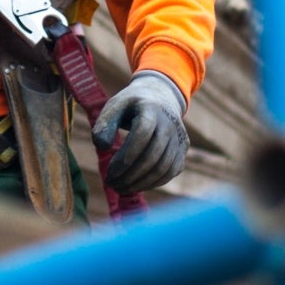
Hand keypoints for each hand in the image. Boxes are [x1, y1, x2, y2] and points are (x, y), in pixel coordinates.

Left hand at [91, 69, 188, 194]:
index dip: (127, 155)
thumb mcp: (115, 106)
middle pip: (153, 155)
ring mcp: (179, 137)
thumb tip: (102, 146)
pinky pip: (170, 172)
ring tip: (120, 187)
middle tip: (111, 183)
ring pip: (163, 168)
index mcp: (151, 108)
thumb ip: (105, 123)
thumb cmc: (131, 106)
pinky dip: (152, 183)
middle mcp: (169, 123)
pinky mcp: (182, 149)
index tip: (110, 171)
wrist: (160, 97)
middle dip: (130, 175)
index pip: (142, 134)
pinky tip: (135, 185)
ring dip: (140, 183)